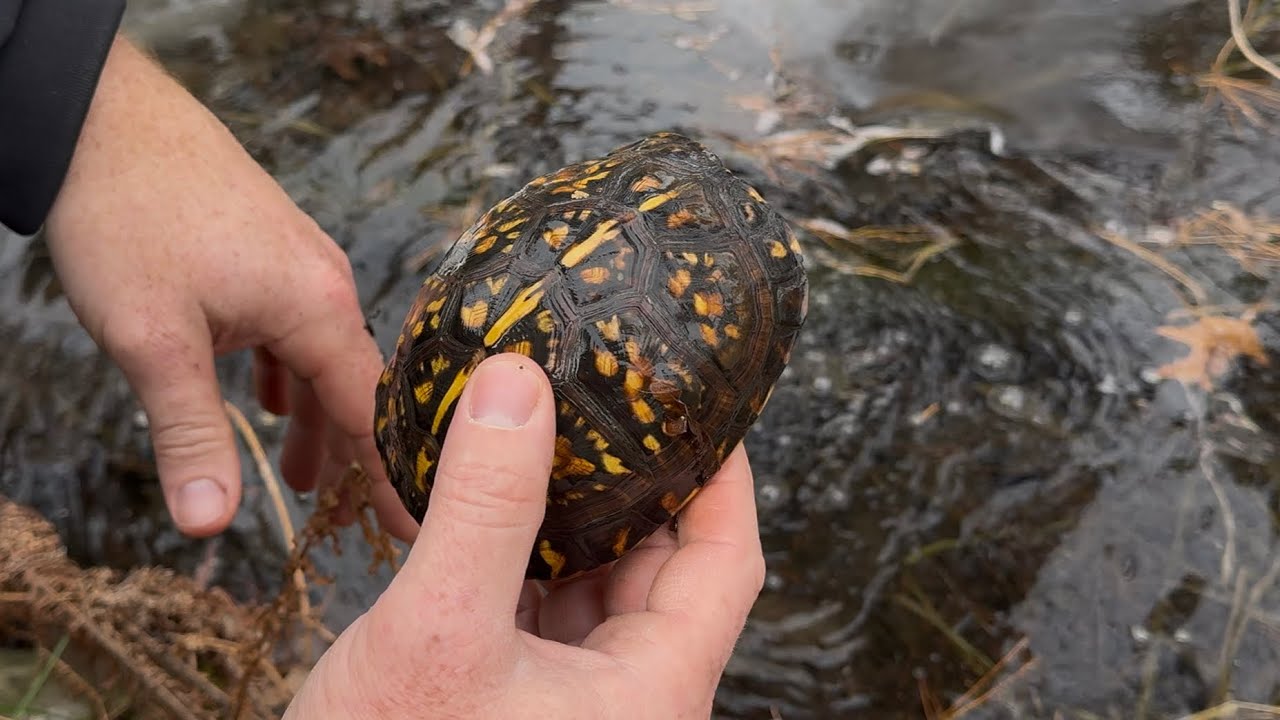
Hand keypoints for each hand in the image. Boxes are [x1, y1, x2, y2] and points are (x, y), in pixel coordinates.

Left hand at [42, 36, 416, 540]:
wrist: (99, 117)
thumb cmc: (128, 219)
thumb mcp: (153, 342)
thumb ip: (192, 434)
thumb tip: (210, 525)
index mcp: (318, 307)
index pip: (370, 410)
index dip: (387, 476)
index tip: (410, 529)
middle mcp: (325, 281)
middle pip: (350, 384)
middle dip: (345, 452)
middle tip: (335, 517)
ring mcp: (300, 260)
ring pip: (319, 354)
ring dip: (311, 413)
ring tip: (295, 470)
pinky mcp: (270, 247)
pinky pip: (295, 324)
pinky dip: (288, 369)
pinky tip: (267, 392)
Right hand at [285, 354, 765, 718]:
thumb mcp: (439, 629)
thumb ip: (484, 508)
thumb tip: (517, 383)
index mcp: (652, 691)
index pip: (726, 562)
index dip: (723, 477)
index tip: (699, 404)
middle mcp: (629, 697)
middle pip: (663, 565)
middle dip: (636, 482)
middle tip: (606, 399)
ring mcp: (576, 700)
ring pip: (600, 584)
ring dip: (575, 515)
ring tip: (548, 434)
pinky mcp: (521, 697)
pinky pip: (547, 607)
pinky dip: (528, 553)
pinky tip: (495, 505)